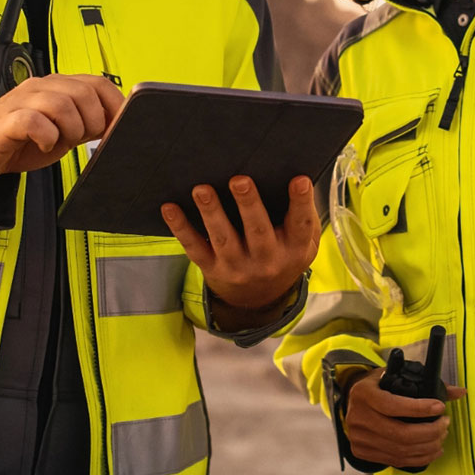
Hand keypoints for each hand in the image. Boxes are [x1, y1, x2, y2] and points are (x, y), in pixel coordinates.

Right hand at [0, 74, 124, 183]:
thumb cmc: (21, 140)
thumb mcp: (63, 130)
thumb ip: (87, 122)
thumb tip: (118, 125)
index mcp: (58, 86)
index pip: (98, 83)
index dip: (115, 105)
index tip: (119, 126)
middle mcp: (41, 87)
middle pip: (84, 93)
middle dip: (93, 121)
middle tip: (82, 139)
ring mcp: (22, 101)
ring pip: (61, 104)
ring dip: (71, 129)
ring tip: (62, 142)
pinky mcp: (7, 120)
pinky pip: (34, 121)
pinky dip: (46, 137)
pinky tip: (44, 145)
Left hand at [162, 175, 318, 311]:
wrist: (259, 298)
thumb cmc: (283, 254)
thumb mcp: (304, 242)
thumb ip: (303, 214)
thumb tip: (298, 176)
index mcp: (294, 249)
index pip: (301, 224)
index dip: (301, 202)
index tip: (300, 180)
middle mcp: (267, 260)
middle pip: (257, 231)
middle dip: (248, 204)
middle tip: (240, 179)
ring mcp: (237, 266)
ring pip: (223, 238)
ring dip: (211, 212)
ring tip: (202, 189)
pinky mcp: (212, 268)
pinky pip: (194, 247)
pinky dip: (180, 228)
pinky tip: (170, 208)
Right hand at [344, 367, 465, 468]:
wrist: (350, 401)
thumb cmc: (377, 386)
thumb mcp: (392, 375)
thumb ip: (425, 383)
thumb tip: (460, 392)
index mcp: (364, 394)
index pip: (393, 405)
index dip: (420, 409)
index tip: (440, 407)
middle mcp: (359, 418)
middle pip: (400, 434)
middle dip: (430, 431)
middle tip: (445, 423)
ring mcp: (360, 438)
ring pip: (401, 451)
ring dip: (428, 446)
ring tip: (441, 436)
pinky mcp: (363, 453)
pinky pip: (396, 460)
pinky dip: (419, 458)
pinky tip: (433, 450)